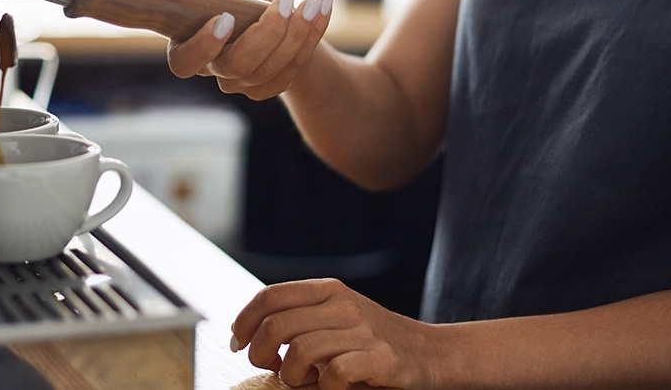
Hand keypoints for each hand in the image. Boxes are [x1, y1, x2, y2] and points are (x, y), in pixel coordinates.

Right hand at [147, 0, 331, 100]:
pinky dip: (312, 36)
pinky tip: (323, 8)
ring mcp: (245, 83)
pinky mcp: (273, 86)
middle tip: (284, 2)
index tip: (226, 18)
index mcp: (191, 47)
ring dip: (297, 34)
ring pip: (271, 69)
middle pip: (237, 66)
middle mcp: (216, 70)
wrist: (281, 13)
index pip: (185, 62)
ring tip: (312, 2)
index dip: (204, 46)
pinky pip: (294, 68)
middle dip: (265, 35)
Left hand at [231, 279, 435, 389]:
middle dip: (262, 353)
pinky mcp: (380, 360)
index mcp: (328, 289)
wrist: (432, 354)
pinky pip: (333, 373)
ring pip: (301, 351)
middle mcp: (344, 305)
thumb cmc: (372, 341)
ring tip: (303, 380)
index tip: (238, 343)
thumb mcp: (336, 316)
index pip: (270, 296)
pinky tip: (331, 386)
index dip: (245, 321)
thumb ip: (299, 319)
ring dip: (291, 375)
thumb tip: (249, 340)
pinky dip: (324, 387)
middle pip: (278, 326)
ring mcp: (363, 331)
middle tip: (269, 367)